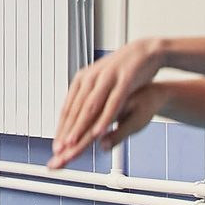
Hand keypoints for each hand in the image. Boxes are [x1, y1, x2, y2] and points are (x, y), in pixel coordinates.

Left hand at [49, 38, 167, 167]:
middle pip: (76, 111)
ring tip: (72, 144)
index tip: (57, 147)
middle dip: (66, 133)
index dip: (62, 129)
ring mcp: (107, 79)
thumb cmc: (124, 71)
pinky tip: (99, 132)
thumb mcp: (101, 83)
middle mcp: (91, 78)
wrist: (147, 52)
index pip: (69, 108)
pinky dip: (104, 119)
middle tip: (58, 152)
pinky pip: (113, 103)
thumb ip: (89, 99)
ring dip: (80, 127)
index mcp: (83, 79)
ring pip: (90, 108)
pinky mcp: (124, 80)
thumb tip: (74, 114)